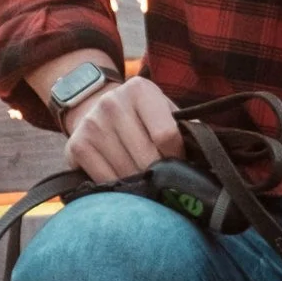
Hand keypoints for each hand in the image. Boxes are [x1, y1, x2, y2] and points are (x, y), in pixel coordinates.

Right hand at [60, 74, 184, 184]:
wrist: (92, 106)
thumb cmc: (138, 115)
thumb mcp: (161, 110)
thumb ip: (182, 128)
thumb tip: (204, 159)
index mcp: (140, 90)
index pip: (166, 135)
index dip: (178, 157)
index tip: (180, 165)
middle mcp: (112, 104)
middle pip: (147, 158)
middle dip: (160, 176)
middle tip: (166, 183)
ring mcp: (92, 125)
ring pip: (127, 173)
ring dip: (141, 186)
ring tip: (147, 185)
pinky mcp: (77, 146)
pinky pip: (106, 181)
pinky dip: (120, 190)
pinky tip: (126, 185)